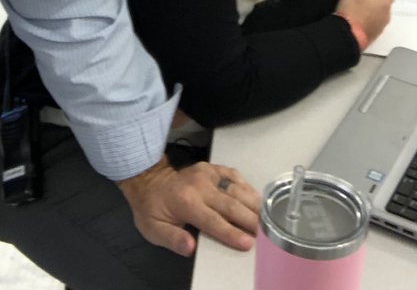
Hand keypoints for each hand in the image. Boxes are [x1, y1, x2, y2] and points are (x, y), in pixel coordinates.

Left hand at [118, 157, 259, 257]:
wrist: (148, 181)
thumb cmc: (153, 209)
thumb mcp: (154, 230)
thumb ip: (173, 239)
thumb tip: (191, 247)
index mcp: (186, 202)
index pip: (214, 221)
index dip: (232, 233)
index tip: (249, 243)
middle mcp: (200, 185)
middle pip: (231, 204)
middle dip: (250, 219)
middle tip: (267, 232)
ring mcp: (207, 173)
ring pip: (236, 188)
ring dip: (253, 203)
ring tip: (268, 216)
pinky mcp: (211, 167)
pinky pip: (233, 175)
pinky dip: (246, 186)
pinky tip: (255, 197)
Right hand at [336, 0, 394, 45]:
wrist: (347, 34)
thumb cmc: (352, 9)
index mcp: (385, 3)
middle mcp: (387, 15)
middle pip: (385, 2)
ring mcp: (382, 26)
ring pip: (380, 13)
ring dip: (373, 10)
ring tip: (358, 10)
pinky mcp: (375, 35)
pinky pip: (375, 23)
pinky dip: (370, 20)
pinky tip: (359, 21)